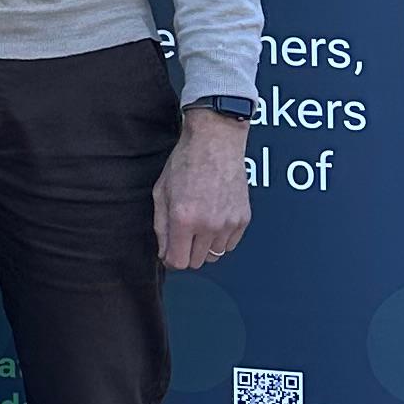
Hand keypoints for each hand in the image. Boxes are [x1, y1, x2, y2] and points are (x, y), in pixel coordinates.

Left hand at [155, 108, 253, 269]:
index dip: (170, 258)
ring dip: (204, 246)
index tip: (169, 250)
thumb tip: (164, 253)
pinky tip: (214, 218)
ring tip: (199, 223)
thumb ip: (161, 227)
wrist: (216, 141)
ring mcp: (228, 223)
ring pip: (215, 256)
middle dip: (186, 252)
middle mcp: (209, 225)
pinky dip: (221, 238)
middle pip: (196, 262)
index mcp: (184, 219)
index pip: (178, 262)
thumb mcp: (161, 192)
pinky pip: (230, 244)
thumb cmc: (186, 161)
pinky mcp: (243, 219)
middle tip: (183, 233)